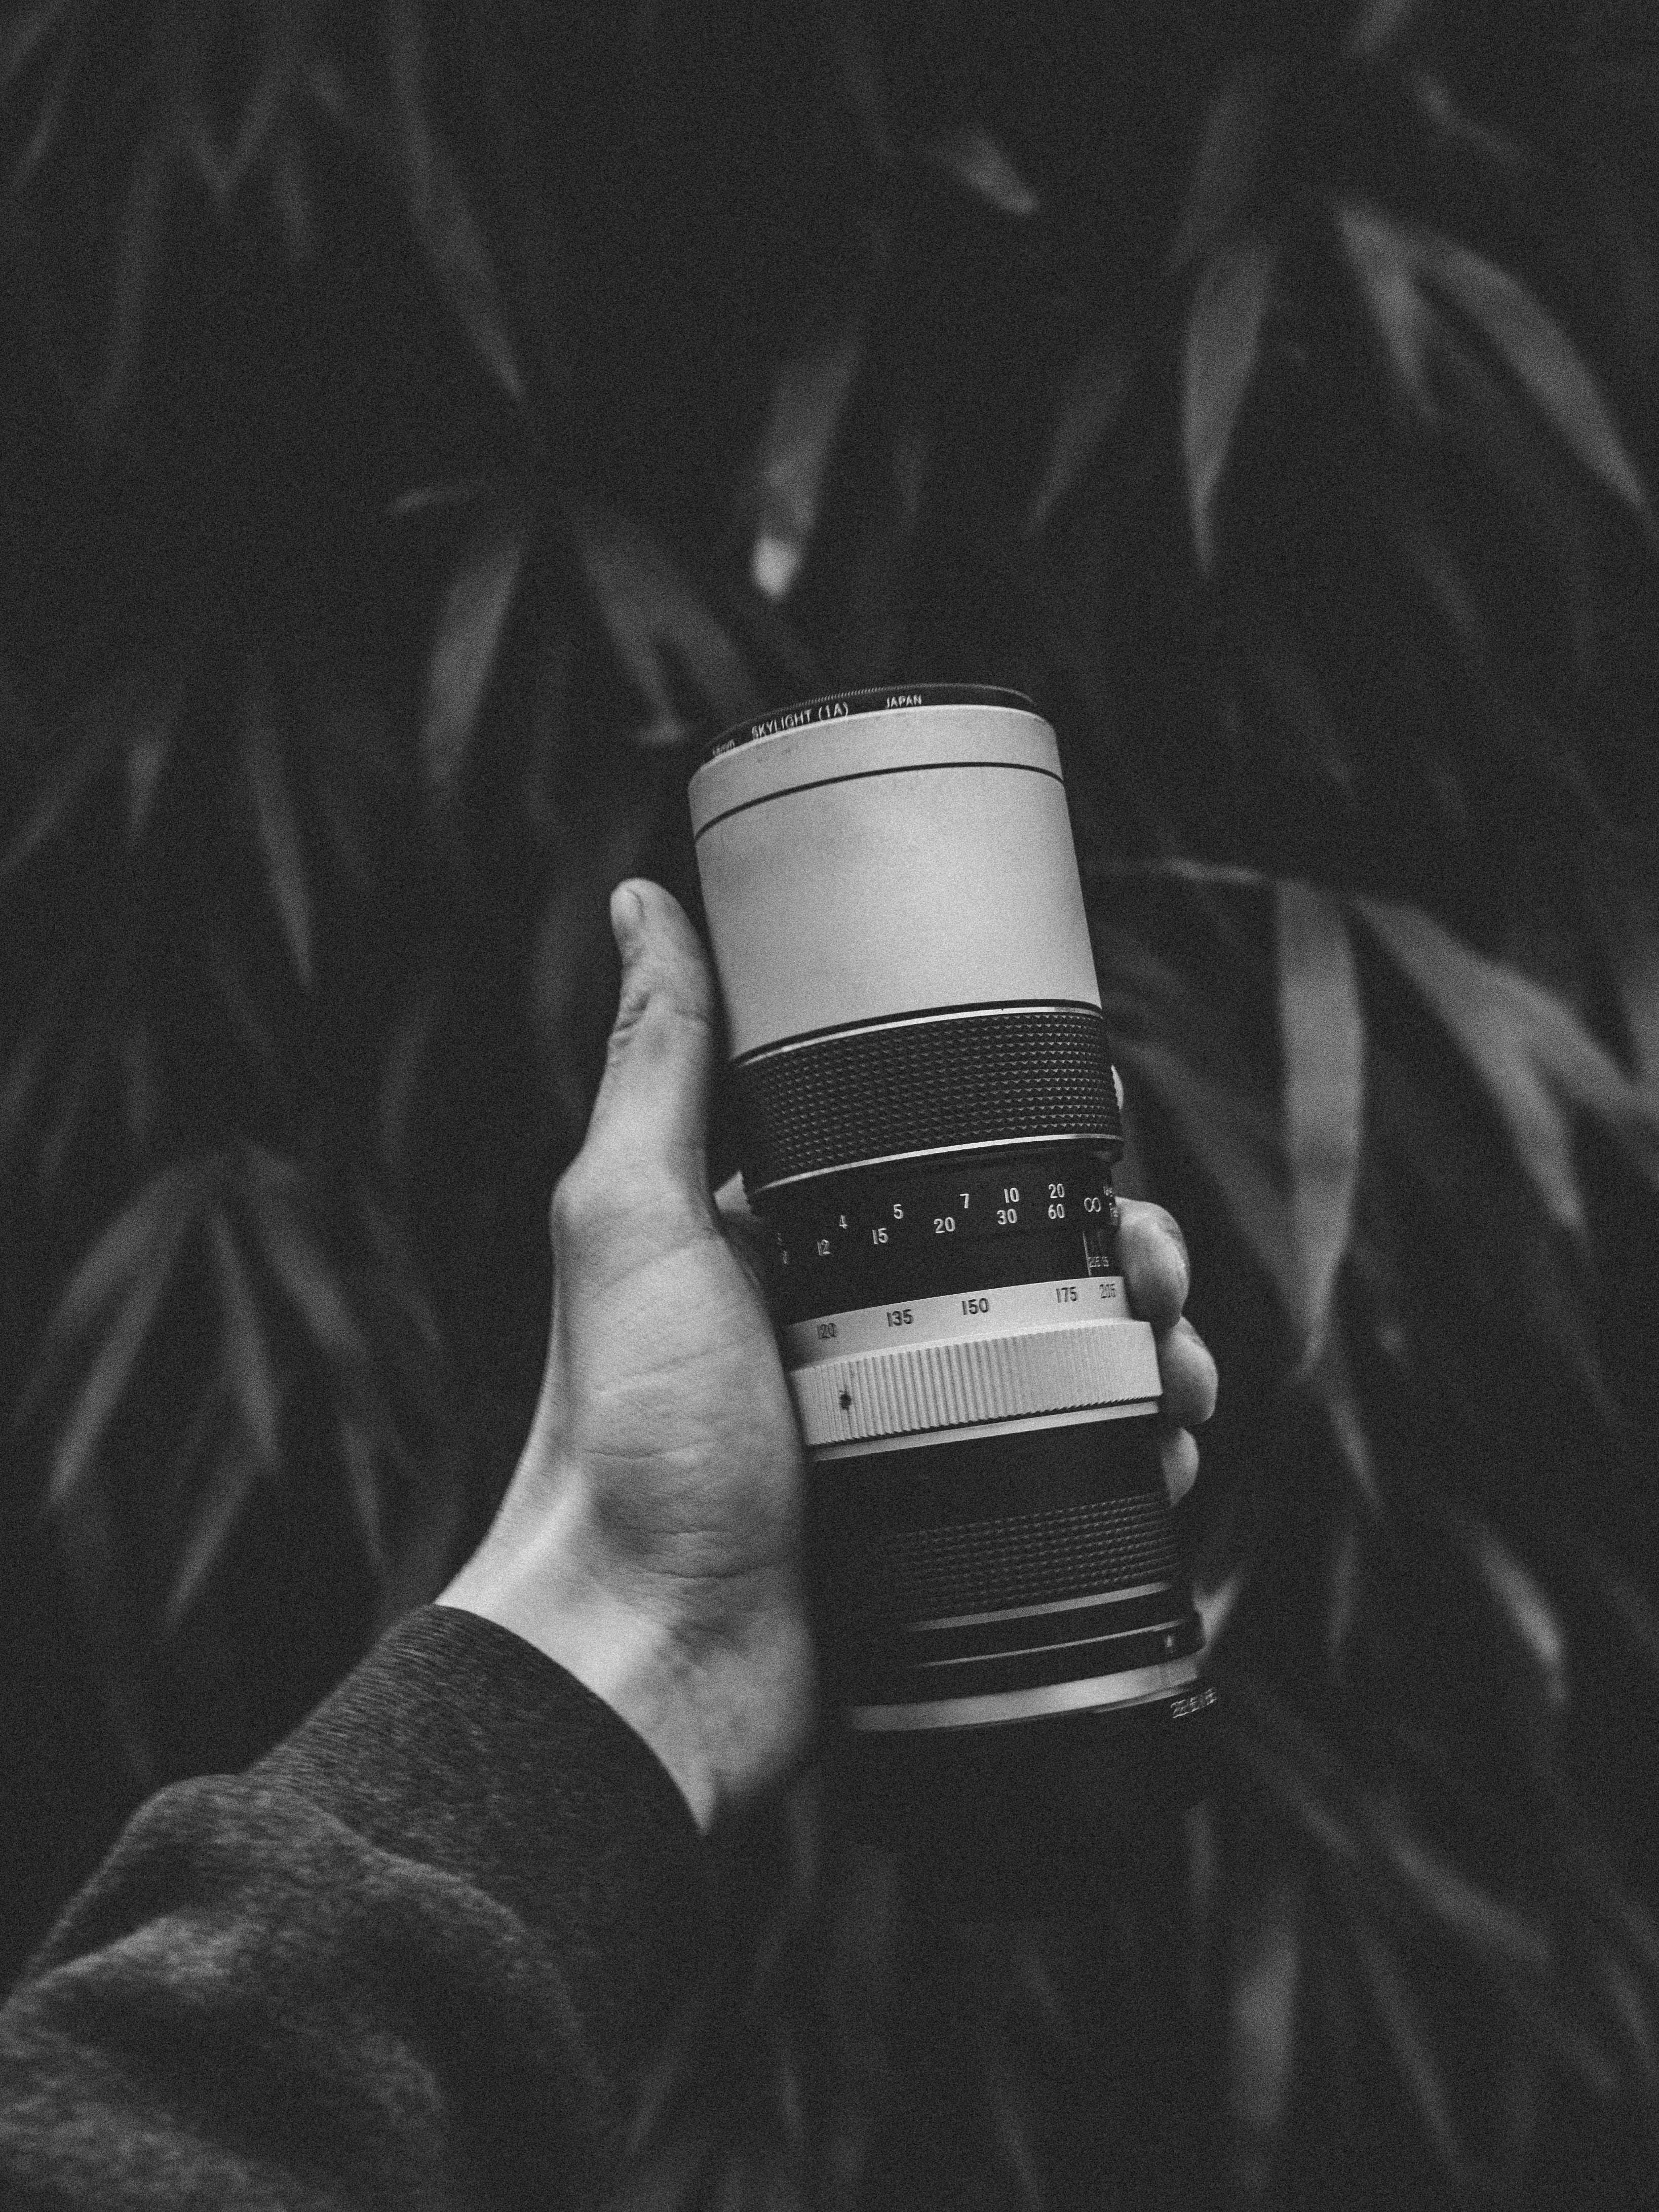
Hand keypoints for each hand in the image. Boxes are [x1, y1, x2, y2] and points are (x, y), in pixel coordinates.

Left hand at [440, 880, 1216, 1831]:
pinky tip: (1172, 1448)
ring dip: (1152, 1350)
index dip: (1038, 1142)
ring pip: (1074, 1366)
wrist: (642, 1658)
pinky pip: (1072, 1475)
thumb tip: (644, 899)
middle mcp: (859, 1332)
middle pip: (1034, 1262)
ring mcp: (912, 1435)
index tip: (1103, 1132)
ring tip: (1181, 1365)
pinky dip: (1138, 1454)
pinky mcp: (951, 1527)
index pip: (948, 1164)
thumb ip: (658, 1064)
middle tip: (1153, 1265)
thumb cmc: (621, 1438)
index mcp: (797, 1249)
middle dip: (1120, 1250)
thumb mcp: (632, 1222)